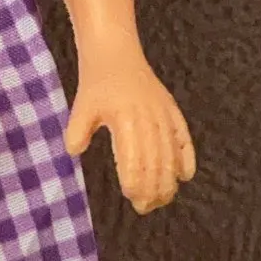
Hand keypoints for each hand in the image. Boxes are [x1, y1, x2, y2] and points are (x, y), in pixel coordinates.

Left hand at [65, 42, 195, 213]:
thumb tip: (74, 151)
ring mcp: (163, 114)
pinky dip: (187, 157)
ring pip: (170, 154)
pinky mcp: (171, 110)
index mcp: (126, 119)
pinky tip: (186, 176)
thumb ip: (77, 129)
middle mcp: (149, 118)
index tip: (133, 199)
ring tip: (163, 200)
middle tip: (145, 207)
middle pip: (156, 162)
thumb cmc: (97, 82)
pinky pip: (183, 137)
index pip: (135, 159)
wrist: (116, 52)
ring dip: (168, 180)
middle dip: (153, 188)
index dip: (136, 182)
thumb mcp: (82, 105)